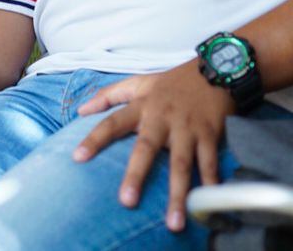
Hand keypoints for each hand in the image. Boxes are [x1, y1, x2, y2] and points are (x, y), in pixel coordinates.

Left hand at [71, 61, 234, 232]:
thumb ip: (108, 95)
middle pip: (146, 148)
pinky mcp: (209, 134)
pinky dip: (210, 182)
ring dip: (178, 193)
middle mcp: (162, 118)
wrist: (214, 70)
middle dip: (136, 175)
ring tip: (175, 222)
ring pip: (181, 163)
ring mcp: (187, 127)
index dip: (94, 139)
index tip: (77, 158)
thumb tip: (81, 110)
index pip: (112, 123)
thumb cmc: (172, 82)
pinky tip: (207, 203)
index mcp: (142, 106)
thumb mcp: (138, 82)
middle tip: (127, 201)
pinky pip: (209, 162)